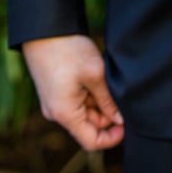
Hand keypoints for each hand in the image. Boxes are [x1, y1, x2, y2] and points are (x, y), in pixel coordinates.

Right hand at [22, 34, 124, 150]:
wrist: (43, 31)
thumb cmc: (68, 51)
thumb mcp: (95, 74)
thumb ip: (108, 100)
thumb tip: (120, 119)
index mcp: (65, 114)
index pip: (91, 142)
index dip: (112, 137)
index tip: (127, 124)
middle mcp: (57, 113)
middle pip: (89, 125)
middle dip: (107, 113)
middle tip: (120, 91)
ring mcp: (55, 102)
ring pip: (84, 111)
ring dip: (99, 100)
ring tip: (105, 78)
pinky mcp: (55, 92)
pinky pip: (76, 101)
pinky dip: (89, 93)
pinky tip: (96, 75)